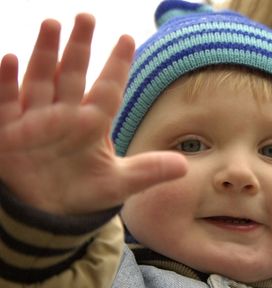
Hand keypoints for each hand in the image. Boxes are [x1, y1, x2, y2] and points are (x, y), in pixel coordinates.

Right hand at [0, 14, 186, 214]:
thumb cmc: (83, 192)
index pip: (108, 89)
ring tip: (52, 25)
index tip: (128, 39)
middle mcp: (64, 116)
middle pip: (72, 75)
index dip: (117, 65)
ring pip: (40, 80)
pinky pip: (5, 104)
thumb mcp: (117, 183)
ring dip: (45, 54)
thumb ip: (147, 172)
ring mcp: (35, 121)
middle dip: (78, 47)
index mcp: (92, 124)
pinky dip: (5, 83)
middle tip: (86, 17)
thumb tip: (185, 166)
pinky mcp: (7, 132)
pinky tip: (9, 58)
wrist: (49, 215)